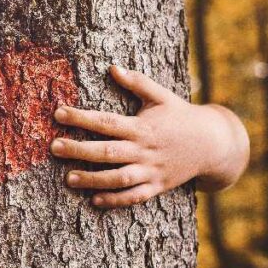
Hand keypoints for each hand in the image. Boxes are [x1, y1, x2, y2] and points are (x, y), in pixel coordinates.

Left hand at [50, 65, 248, 208]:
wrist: (213, 144)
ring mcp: (151, 171)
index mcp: (142, 126)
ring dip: (93, 179)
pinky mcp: (157, 187)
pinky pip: (134, 197)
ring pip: (118, 178)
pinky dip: (115, 200)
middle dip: (79, 150)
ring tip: (68, 178)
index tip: (58, 113)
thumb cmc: (181, 116)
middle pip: (107, 152)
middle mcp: (144, 150)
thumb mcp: (162, 96)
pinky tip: (95, 200)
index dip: (81, 117)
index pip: (106, 121)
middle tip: (54, 147)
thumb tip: (113, 67)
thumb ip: (137, 82)